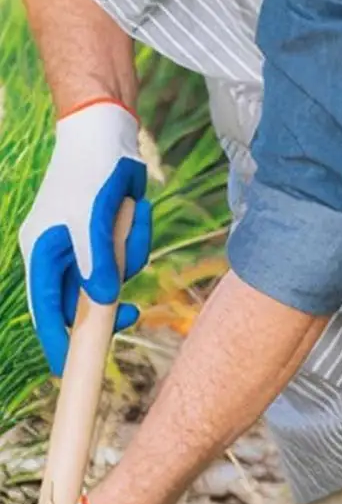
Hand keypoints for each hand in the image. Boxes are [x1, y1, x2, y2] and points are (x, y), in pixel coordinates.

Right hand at [19, 100, 152, 375]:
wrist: (109, 132)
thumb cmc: (92, 173)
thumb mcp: (94, 220)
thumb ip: (97, 264)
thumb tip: (104, 303)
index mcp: (42, 253)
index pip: (45, 310)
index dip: (57, 341)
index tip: (70, 371)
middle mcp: (61, 253)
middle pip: (83, 301)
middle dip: (109, 303)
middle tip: (134, 311)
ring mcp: (86, 245)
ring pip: (114, 278)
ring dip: (129, 255)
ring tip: (127, 218)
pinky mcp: (110, 235)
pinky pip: (130, 255)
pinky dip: (138, 238)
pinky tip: (137, 209)